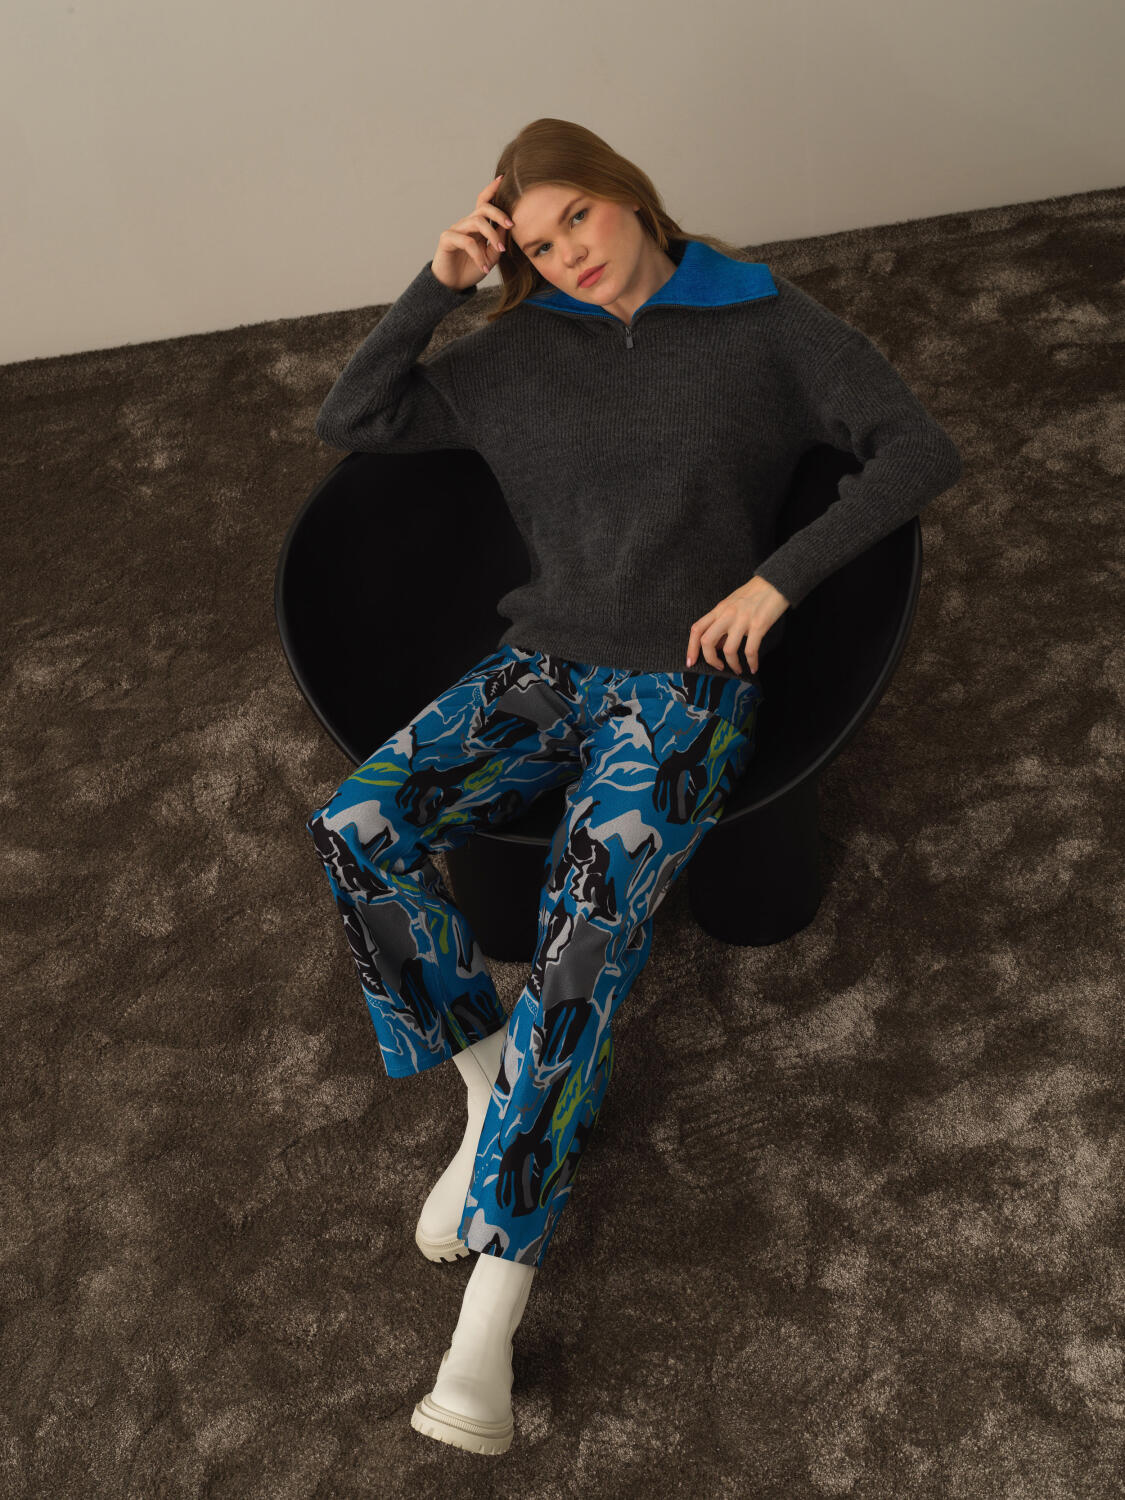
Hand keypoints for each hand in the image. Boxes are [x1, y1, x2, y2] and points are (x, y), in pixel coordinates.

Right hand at [430, 172, 512, 291]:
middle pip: (483, 208)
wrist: (453, 286)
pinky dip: (478, 254)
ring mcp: (456, 229)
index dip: (492, 189)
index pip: (483, 201)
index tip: (503, 179)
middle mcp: (466, 224)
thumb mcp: (491, 257)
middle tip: (511, 226)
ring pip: (477, 222)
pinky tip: (483, 267)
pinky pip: (467, 241)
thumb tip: (507, 227)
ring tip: (499, 251)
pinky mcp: (447, 239)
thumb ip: (498, 242)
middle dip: (499, 214)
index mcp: (477, 225)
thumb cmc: (472, 269)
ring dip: (492, 236)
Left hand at [685, 576, 789, 673]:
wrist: (776, 582)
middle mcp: (727, 615)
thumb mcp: (732, 605)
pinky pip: (750, 650)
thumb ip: (722, 623)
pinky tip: (754, 667)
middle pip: (707, 641)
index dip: (691, 648)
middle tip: (718, 667)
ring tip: (737, 670)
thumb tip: (717, 645)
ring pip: (728, 650)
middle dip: (710, 660)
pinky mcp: (759, 625)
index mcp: (719, 609)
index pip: (697, 629)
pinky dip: (751, 662)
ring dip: (732, 665)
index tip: (691, 662)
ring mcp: (743, 620)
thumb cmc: (754, 593)